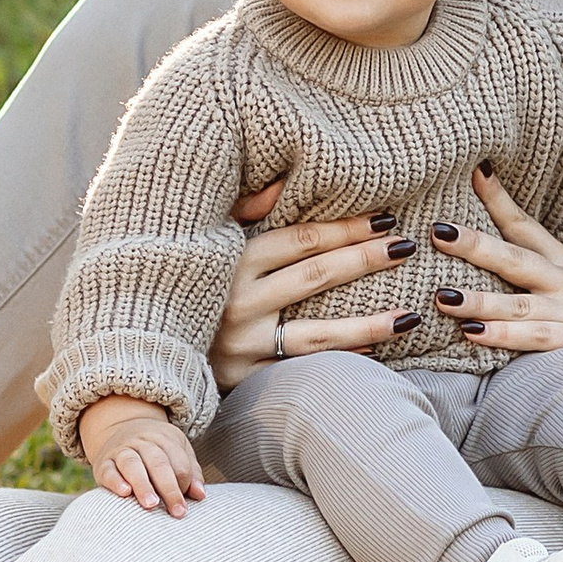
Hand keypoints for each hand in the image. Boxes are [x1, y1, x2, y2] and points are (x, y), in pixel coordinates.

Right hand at [82, 395, 206, 517]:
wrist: (119, 427)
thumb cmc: (155, 449)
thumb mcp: (177, 451)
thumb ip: (190, 472)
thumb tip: (200, 495)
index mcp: (164, 438)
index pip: (178, 461)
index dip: (184, 483)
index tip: (185, 506)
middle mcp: (142, 441)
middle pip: (158, 463)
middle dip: (169, 488)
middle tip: (177, 511)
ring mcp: (121, 450)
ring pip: (132, 464)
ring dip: (143, 484)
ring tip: (151, 504)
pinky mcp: (103, 463)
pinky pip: (108, 470)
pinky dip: (116, 481)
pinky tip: (125, 492)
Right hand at [205, 183, 423, 393]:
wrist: (152, 347)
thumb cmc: (193, 282)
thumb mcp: (210, 239)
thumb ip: (245, 209)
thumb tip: (283, 181)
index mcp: (232, 262)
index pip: (300, 241)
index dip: (345, 228)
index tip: (385, 219)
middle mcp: (239, 302)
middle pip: (315, 277)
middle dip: (365, 259)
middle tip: (405, 247)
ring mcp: (244, 345)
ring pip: (318, 334)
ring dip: (369, 324)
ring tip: (410, 317)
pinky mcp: (246, 380)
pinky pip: (304, 370)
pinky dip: (341, 360)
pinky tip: (375, 351)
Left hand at [423, 162, 562, 357]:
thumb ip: (525, 262)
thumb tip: (478, 243)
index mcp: (562, 261)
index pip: (525, 226)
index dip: (498, 199)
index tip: (474, 171)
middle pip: (517, 259)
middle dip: (476, 245)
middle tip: (439, 233)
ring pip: (520, 304)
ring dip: (480, 300)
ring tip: (443, 297)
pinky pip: (535, 338)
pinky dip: (504, 335)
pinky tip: (474, 334)